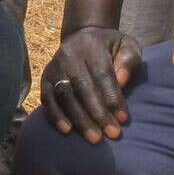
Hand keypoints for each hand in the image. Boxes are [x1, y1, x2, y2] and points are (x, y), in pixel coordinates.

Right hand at [39, 27, 143, 142]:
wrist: (82, 36)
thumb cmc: (110, 47)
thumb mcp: (127, 45)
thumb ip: (128, 61)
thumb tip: (123, 81)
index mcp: (92, 45)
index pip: (102, 74)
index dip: (112, 98)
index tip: (123, 119)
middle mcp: (69, 55)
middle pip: (82, 87)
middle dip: (97, 113)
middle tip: (111, 133)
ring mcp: (54, 67)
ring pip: (64, 95)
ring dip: (79, 119)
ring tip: (93, 138)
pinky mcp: (45, 78)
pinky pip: (47, 99)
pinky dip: (55, 116)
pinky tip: (67, 130)